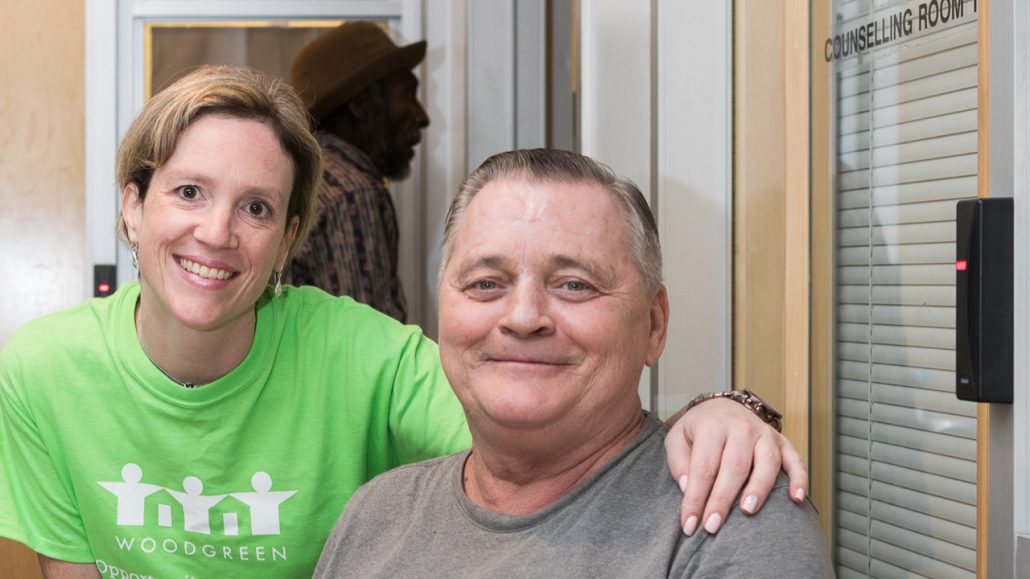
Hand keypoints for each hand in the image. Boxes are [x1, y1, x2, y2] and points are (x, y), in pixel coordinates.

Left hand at [664, 398, 807, 535]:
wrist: (722, 407)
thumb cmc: (698, 430)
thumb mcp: (676, 439)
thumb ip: (679, 463)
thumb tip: (688, 488)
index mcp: (712, 426)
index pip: (704, 467)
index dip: (696, 498)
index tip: (689, 524)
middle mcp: (741, 427)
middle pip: (734, 466)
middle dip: (723, 499)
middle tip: (713, 526)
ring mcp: (765, 433)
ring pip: (766, 462)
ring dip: (758, 488)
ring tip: (747, 511)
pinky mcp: (782, 442)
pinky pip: (795, 460)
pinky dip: (799, 479)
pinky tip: (796, 499)